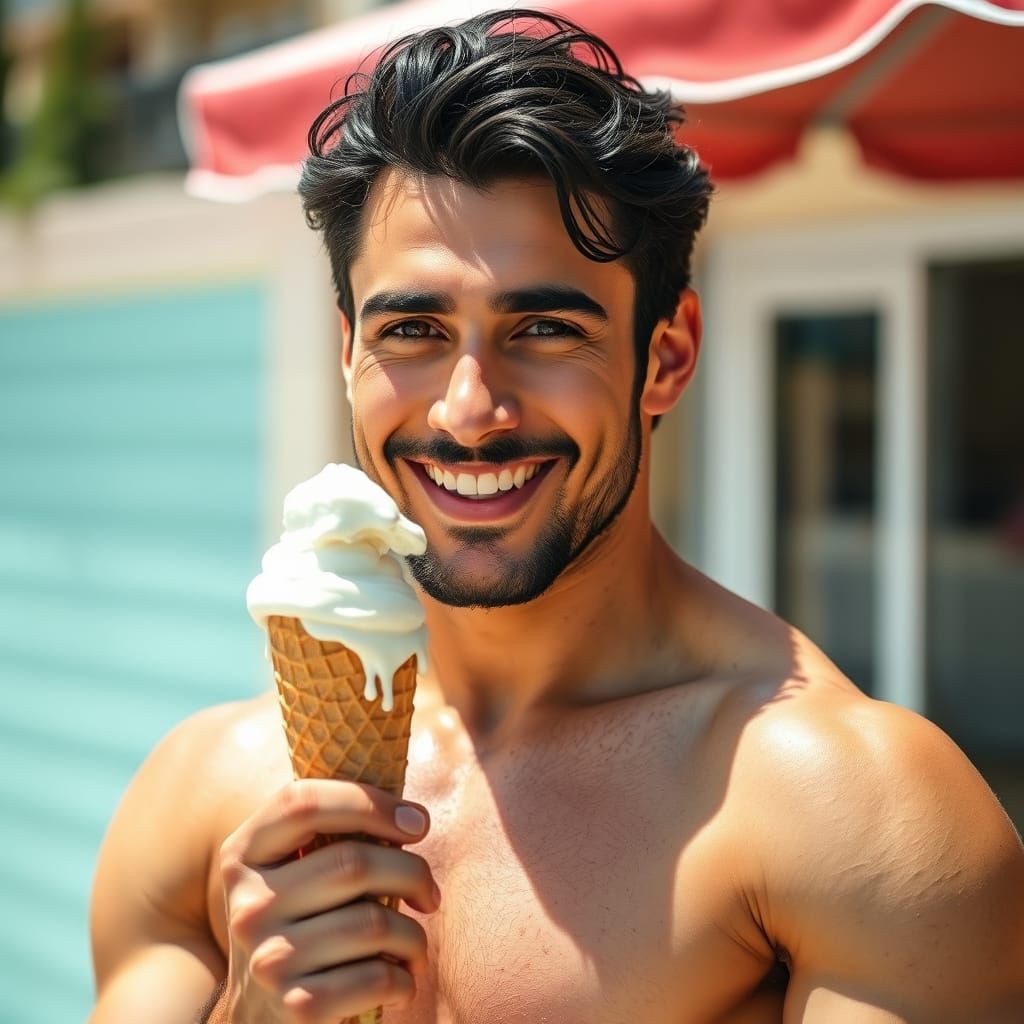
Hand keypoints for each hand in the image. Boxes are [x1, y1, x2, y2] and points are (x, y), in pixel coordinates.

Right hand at [218, 779, 439, 1022]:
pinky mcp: (296, 1007)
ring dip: (415, 936)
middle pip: (353, 863)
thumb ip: (331, 836)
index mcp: (243, 854)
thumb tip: (411, 818)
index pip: (304, 802)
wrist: (260, 1021)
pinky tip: (401, 980)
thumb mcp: (296, 875)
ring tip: (414, 945)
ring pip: (375, 923)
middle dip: (413, 874)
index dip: (370, 802)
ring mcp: (268, 958)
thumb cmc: (303, 928)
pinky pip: (377, 977)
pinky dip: (405, 979)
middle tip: (429, 894)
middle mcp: (248, 904)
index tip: (417, 823)